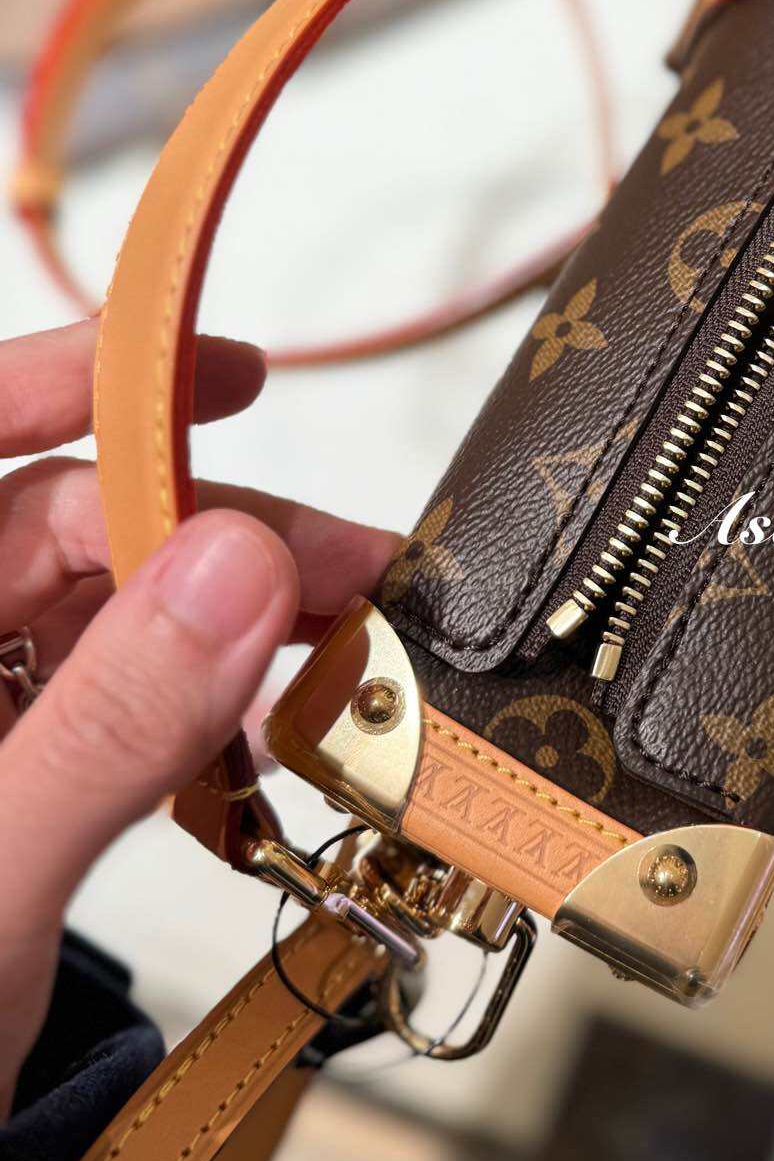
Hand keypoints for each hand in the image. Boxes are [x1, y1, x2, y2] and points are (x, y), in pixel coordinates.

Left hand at [0, 321, 397, 1116]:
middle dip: (212, 539)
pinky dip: (196, 716)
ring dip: (222, 632)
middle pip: (54, 532)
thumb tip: (238, 564)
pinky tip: (257, 747)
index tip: (228, 375)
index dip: (80, 382)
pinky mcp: (3, 785)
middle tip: (351, 577)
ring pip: (98, 621)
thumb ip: (104, 724)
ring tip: (329, 668)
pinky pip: (110, 710)